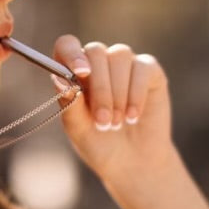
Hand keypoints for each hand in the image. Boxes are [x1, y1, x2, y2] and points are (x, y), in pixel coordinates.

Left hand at [50, 35, 175, 185]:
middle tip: (103, 121)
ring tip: (117, 123)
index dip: (72, 53)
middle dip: (100, 88)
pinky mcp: (149, 72)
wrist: (133, 163)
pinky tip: (133, 116)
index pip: (67, 45)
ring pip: (120, 56)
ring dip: (118, 93)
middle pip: (95, 52)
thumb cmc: (100, 144)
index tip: (80, 73)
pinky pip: (142, 67)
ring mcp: (125, 65)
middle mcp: (99, 63)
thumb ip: (69, 104)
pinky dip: (136, 93)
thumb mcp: (79, 129)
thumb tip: (58, 78)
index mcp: (74, 72)